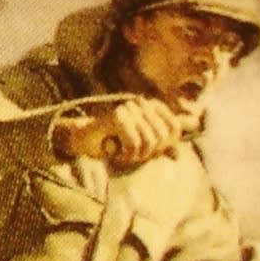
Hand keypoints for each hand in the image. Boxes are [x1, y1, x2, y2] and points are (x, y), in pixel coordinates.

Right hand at [56, 97, 188, 170]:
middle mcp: (142, 103)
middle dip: (149, 153)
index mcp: (151, 106)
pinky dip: (127, 155)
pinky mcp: (117, 117)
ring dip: (136, 157)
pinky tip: (117, 155)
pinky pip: (134, 143)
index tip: (150, 153)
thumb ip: (159, 148)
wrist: (81, 140)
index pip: (174, 128)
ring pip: (149, 142)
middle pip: (163, 136)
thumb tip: (178, 156)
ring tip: (124, 156)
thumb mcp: (140, 146)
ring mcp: (129, 108)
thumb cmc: (111, 142)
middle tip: (133, 157)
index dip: (166, 145)